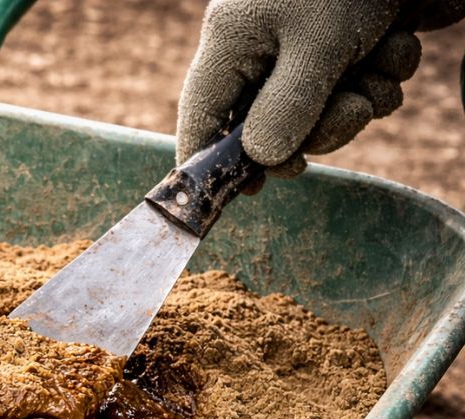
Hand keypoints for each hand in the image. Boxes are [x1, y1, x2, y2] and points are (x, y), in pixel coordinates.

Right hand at [176, 0, 460, 177]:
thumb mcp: (317, 47)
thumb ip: (286, 110)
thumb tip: (261, 162)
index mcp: (232, 44)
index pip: (201, 118)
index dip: (211, 164)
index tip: (237, 197)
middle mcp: (263, 50)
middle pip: (271, 128)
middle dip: (322, 128)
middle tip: (352, 111)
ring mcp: (306, 49)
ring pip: (324, 113)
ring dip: (364, 98)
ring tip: (383, 58)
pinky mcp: (349, 47)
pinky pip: (359, 89)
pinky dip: (385, 75)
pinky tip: (397, 41)